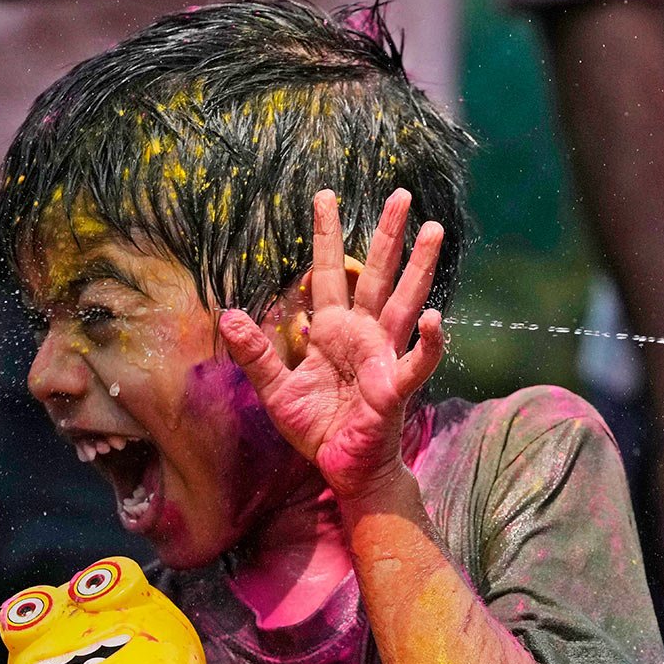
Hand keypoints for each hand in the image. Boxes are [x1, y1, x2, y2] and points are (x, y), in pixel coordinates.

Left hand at [218, 188, 444, 501]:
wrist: (344, 468)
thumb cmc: (317, 429)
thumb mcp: (275, 391)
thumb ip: (256, 354)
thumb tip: (231, 314)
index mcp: (333, 331)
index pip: (328, 273)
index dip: (326, 236)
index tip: (325, 196)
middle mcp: (364, 335)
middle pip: (376, 275)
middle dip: (387, 235)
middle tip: (400, 194)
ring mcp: (383, 357)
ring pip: (404, 302)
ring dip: (419, 267)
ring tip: (433, 230)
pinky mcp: (395, 387)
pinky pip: (416, 361)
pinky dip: (427, 342)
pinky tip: (432, 319)